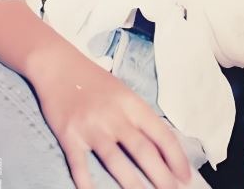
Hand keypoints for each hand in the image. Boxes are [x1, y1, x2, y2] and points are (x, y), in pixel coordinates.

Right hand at [33, 49, 191, 188]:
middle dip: (161, 177)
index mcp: (132, 104)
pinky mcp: (69, 135)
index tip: (185, 176)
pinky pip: (80, 165)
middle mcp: (114, 116)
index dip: (176, 158)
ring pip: (116, 161)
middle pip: (143, 151)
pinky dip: (87, 183)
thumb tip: (160, 149)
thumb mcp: (122, 93)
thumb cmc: (93, 81)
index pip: (161, 134)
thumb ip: (138, 118)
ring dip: (133, 185)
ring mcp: (91, 126)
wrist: (58, 65)